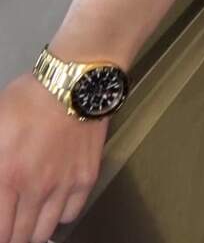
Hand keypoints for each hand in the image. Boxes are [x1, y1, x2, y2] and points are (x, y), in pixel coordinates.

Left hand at [0, 75, 107, 242]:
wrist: (75, 85)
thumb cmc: (30, 99)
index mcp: (7, 175)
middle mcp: (36, 187)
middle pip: (19, 235)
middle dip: (11, 235)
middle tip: (9, 224)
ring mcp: (64, 185)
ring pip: (44, 231)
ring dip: (33, 230)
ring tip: (28, 220)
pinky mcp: (86, 178)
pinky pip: (70, 214)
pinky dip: (58, 215)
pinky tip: (52, 204)